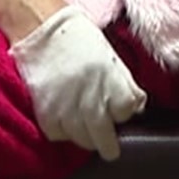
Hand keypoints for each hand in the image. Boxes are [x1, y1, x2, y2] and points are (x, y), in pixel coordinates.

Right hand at [8, 6, 146, 158]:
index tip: (121, 111)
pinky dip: (63, 134)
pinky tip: (66, 124)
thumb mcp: (111, 57)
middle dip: (108, 144)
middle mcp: (91, 99)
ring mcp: (67, 109)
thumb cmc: (78, 40)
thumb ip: (125, 84)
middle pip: (105, 137)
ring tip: (87, 134)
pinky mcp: (45, 113)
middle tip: (109, 148)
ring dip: (86, 139)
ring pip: (82, 140)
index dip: (125, 113)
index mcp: (112, 81)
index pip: (127, 112)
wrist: (41, 30)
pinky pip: (58, 135)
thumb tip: (137, 107)